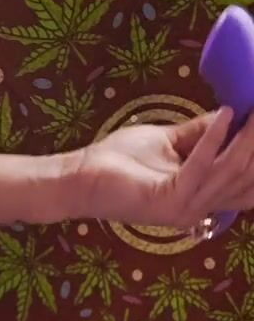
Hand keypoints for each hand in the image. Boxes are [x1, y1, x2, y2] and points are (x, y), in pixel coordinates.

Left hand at [76, 107, 253, 229]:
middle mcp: (199, 210)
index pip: (249, 181)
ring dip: (246, 136)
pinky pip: (201, 166)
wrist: (82, 176)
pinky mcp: (169, 201)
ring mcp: (185, 210)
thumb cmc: (121, 160)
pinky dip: (214, 138)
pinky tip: (224, 112)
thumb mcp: (172, 141)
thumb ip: (203, 133)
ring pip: (231, 171)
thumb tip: (234, 111)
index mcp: (203, 200)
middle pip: (248, 176)